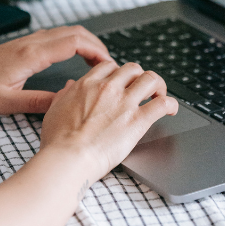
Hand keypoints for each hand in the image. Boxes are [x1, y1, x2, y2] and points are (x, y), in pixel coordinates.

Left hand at [0, 26, 111, 115]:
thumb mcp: (7, 103)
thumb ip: (39, 102)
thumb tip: (67, 103)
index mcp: (31, 54)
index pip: (74, 42)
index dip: (96, 51)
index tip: (108, 65)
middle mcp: (33, 42)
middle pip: (76, 32)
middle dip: (97, 45)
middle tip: (109, 65)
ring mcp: (30, 40)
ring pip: (68, 31)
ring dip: (87, 42)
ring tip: (98, 63)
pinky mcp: (27, 44)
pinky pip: (58, 36)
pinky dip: (75, 43)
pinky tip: (77, 57)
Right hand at [40, 61, 178, 180]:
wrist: (68, 159)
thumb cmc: (58, 141)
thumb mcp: (54, 109)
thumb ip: (64, 94)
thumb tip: (70, 86)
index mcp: (88, 84)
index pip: (109, 66)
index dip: (118, 72)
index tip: (121, 81)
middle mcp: (108, 88)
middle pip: (133, 68)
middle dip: (139, 76)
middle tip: (141, 88)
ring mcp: (125, 103)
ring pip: (151, 79)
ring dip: (158, 85)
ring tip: (158, 94)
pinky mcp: (138, 120)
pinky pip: (162, 104)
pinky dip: (170, 104)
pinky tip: (170, 109)